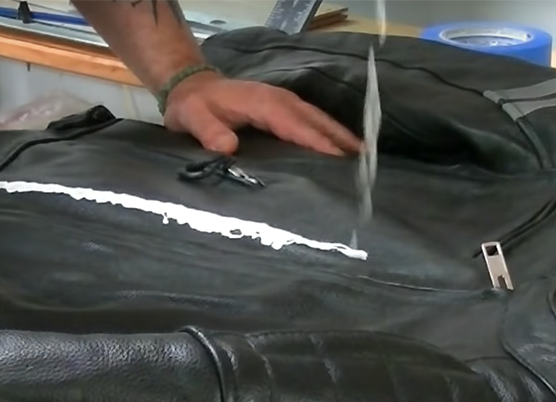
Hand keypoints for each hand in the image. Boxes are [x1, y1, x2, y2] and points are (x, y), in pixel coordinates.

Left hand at [163, 71, 361, 155]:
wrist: (190, 87)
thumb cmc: (193, 106)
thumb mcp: (193, 118)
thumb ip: (209, 131)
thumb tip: (227, 148)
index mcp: (263, 103)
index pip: (296, 124)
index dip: (317, 141)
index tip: (338, 157)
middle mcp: (279, 100)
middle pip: (316, 120)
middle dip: (341, 138)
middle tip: (365, 160)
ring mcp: (283, 103)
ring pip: (318, 119)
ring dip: (340, 136)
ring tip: (362, 156)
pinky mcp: (282, 109)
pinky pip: (310, 121)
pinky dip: (328, 133)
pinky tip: (339, 148)